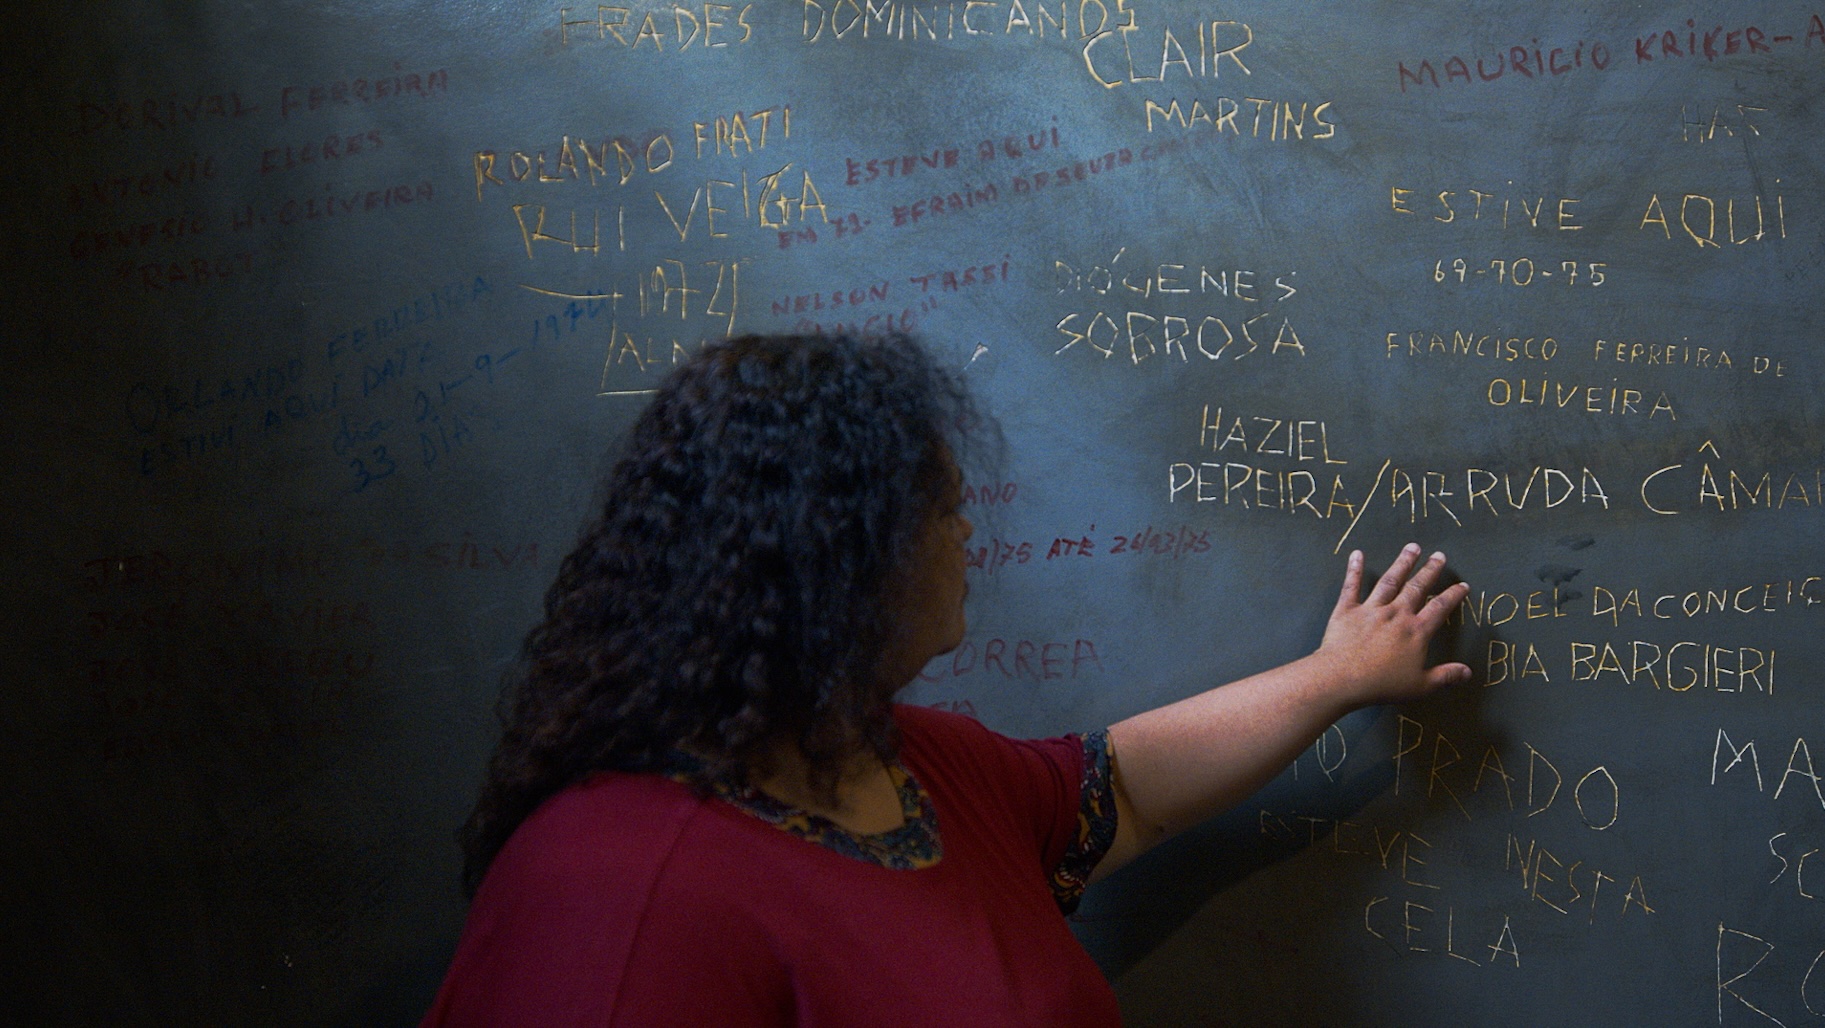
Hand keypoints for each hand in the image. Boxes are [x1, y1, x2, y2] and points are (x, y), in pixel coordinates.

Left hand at [1315, 543, 1470, 706]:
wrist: (1342, 678)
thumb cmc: (1382, 684)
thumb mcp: (1420, 686)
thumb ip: (1445, 676)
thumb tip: (1468, 672)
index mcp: (1416, 632)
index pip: (1440, 609)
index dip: (1453, 596)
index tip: (1462, 585)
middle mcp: (1396, 614)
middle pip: (1417, 588)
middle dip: (1430, 571)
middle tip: (1439, 555)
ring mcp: (1371, 610)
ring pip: (1390, 581)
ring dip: (1402, 563)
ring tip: (1412, 547)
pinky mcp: (1347, 610)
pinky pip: (1351, 586)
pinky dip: (1354, 569)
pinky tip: (1357, 554)